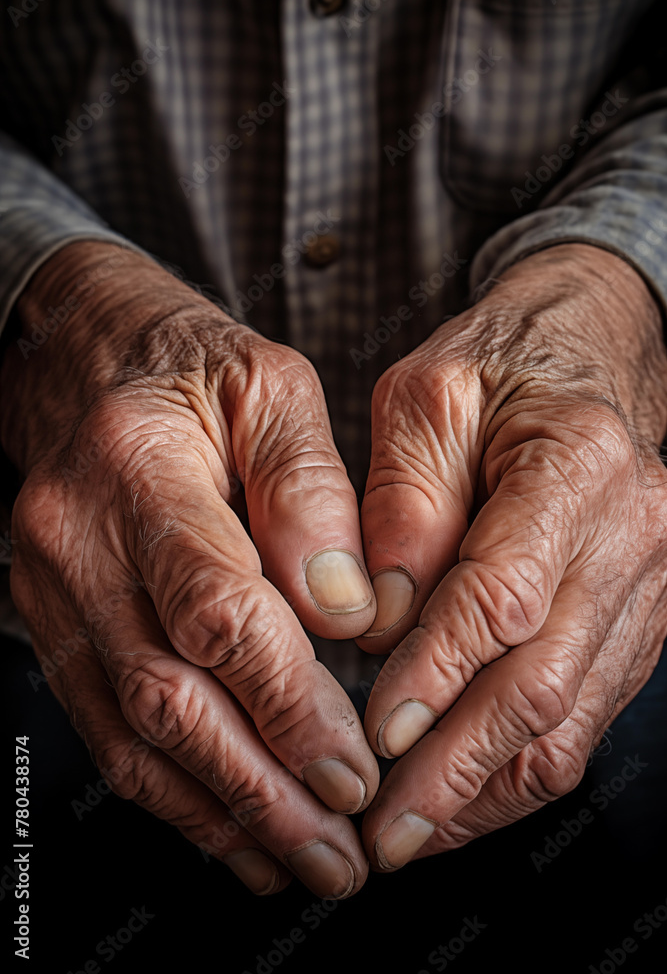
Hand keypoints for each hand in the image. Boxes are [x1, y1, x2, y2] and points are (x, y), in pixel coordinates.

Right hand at [1, 241, 378, 897]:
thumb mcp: (271, 388)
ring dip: (219, 811)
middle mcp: (79, 543)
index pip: (214, 612)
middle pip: (167, 696)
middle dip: (261, 789)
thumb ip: (310, 492)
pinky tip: (229, 828)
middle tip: (336, 849)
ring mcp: (55, 592)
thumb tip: (342, 609)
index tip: (354, 766)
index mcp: (139, 469)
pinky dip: (173, 791)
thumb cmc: (187, 368)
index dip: (287, 703)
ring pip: (130, 733)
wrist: (86, 357)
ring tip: (297, 861)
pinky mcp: (57, 622)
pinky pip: (107, 726)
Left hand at [357, 244, 666, 869]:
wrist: (582, 357)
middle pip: (544, 680)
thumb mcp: (425, 396)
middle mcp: (633, 532)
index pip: (502, 595)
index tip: (376, 737)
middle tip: (382, 830)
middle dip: (455, 768)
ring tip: (410, 836)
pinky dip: (520, 769)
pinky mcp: (637, 621)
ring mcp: (648, 585)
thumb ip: (402, 499)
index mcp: (577, 462)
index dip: (437, 674)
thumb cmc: (495, 368)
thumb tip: (378, 616)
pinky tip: (461, 799)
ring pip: (572, 719)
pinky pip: (585, 716)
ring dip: (487, 790)